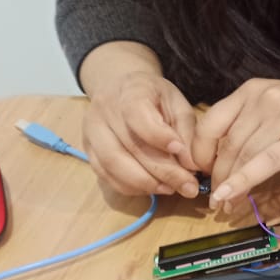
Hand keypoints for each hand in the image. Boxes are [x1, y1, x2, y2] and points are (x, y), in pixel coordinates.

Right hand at [83, 71, 200, 196]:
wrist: (121, 90)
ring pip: (113, 164)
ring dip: (145, 183)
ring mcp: (91, 131)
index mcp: (131, 90)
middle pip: (130, 145)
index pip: (137, 113)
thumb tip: (191, 165)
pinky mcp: (88, 150)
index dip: (158, 135)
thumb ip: (186, 132)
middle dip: (163, 171)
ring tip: (171, 189)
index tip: (180, 150)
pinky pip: (105, 175)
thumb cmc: (155, 98)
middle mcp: (105, 109)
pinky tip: (152, 188)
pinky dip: (130, 187)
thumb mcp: (177, 104)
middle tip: (188, 186)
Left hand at [192, 79, 279, 209]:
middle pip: (226, 143)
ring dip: (228, 184)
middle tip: (214, 197)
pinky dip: (242, 182)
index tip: (202, 171)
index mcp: (252, 89)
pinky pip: (262, 164)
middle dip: (216, 175)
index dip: (200, 151)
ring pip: (242, 156)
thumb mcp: (277, 105)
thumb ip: (249, 121)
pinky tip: (229, 196)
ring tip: (224, 204)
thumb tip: (220, 153)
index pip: (211, 121)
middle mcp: (263, 99)